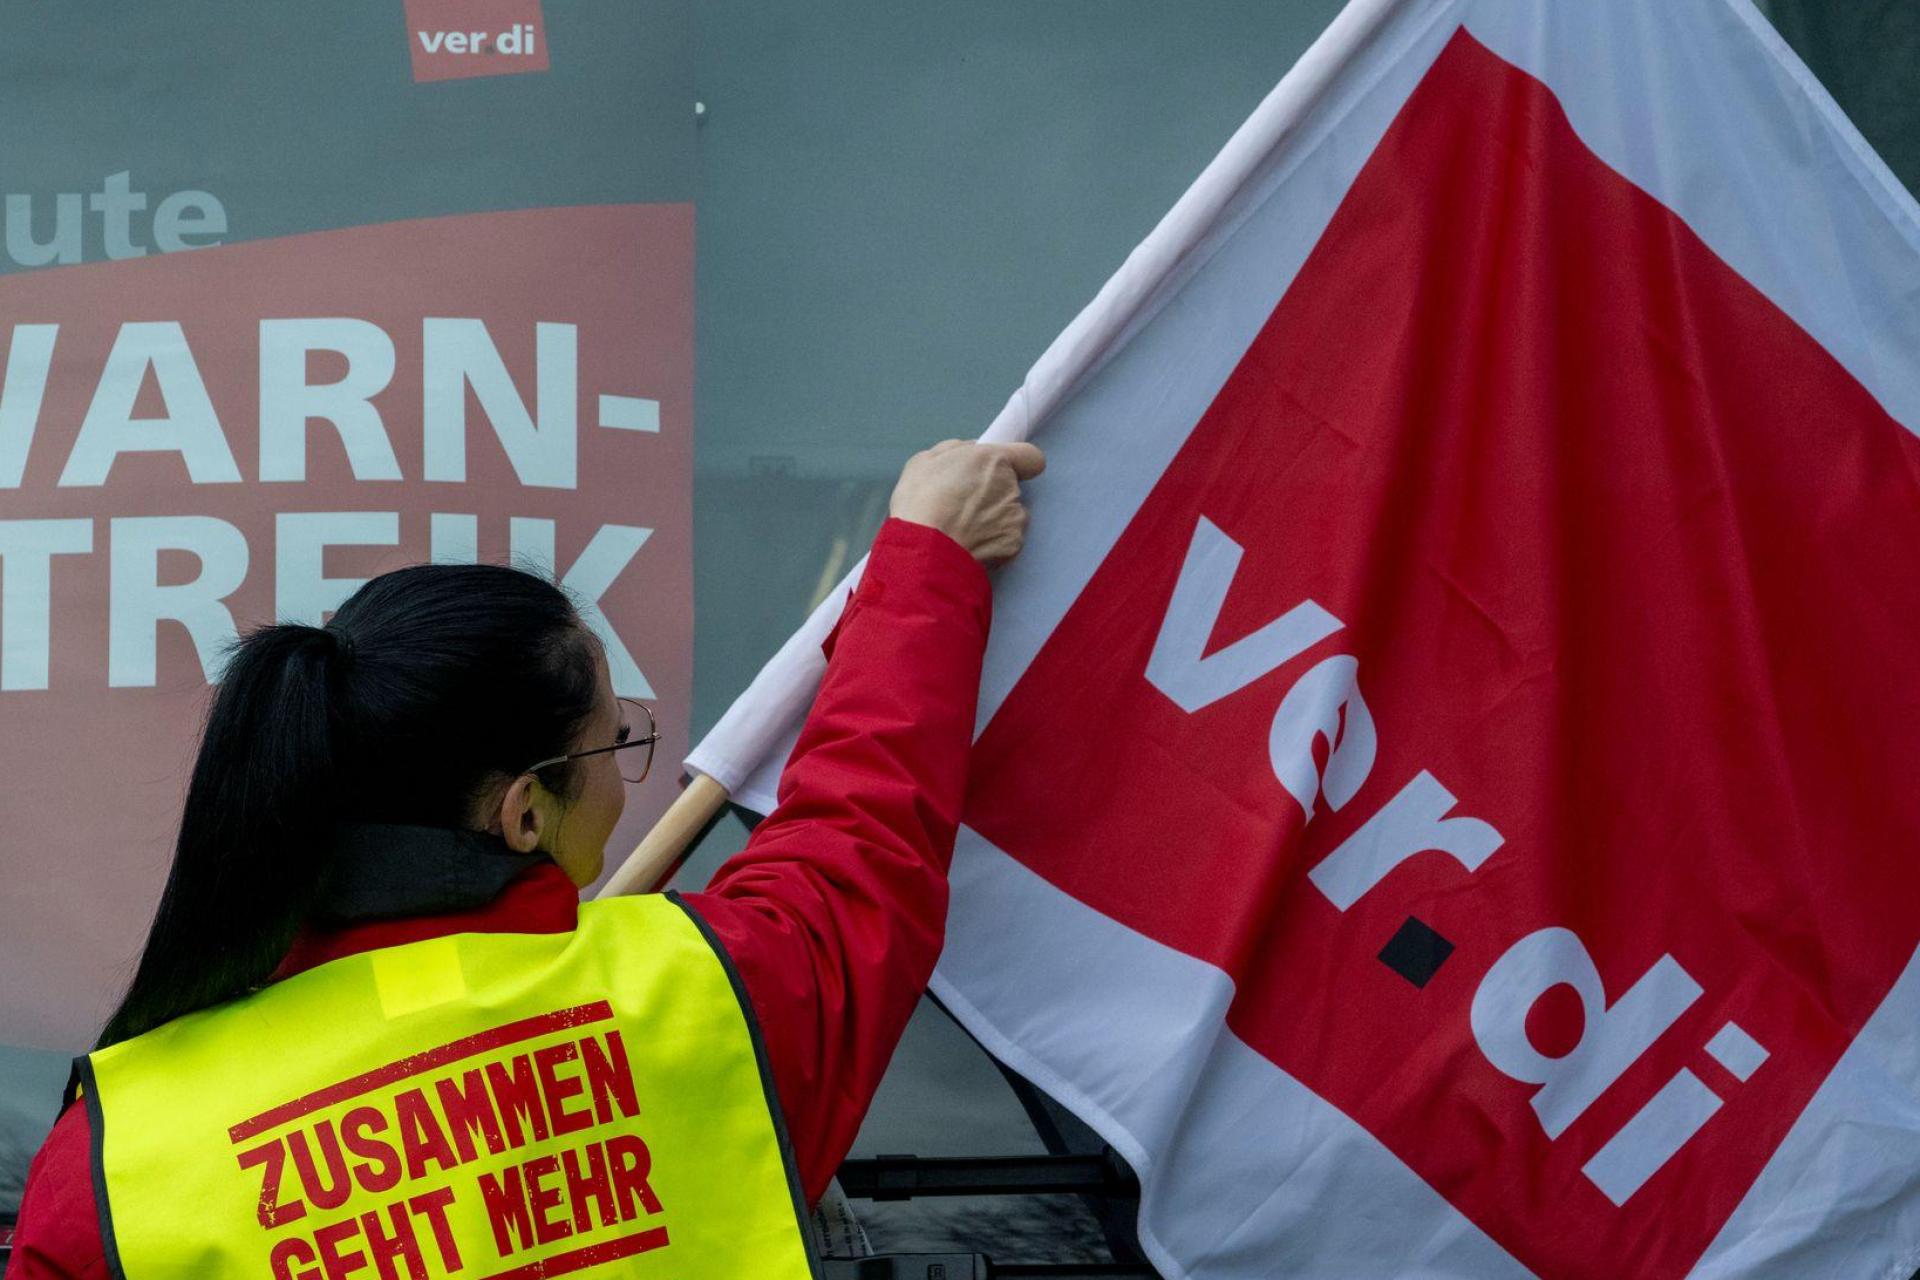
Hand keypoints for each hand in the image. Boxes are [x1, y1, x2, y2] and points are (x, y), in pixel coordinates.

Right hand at [889, 439, 1046, 566]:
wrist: (925, 548)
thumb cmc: (920, 500)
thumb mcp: (925, 461)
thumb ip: (955, 450)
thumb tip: (970, 450)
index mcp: (993, 460)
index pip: (1031, 457)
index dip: (1019, 463)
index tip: (1000, 472)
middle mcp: (1011, 487)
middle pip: (1013, 487)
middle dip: (995, 493)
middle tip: (965, 505)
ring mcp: (1016, 518)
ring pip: (1011, 515)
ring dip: (995, 519)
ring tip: (965, 529)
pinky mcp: (1014, 544)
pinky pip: (1007, 539)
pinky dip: (993, 542)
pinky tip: (970, 544)